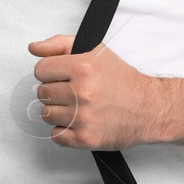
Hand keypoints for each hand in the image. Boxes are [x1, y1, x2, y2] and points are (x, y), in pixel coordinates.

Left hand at [29, 34, 158, 149]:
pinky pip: (56, 135)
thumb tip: (34, 48)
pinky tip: (79, 122)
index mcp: (83, 67)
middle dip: (55, 92)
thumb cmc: (124, 81)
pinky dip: (65, 131)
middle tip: (74, 92)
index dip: (50, 72)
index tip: (62, 76)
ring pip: (47, 114)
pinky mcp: (86, 138)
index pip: (41, 70)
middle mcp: (82, 92)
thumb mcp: (95, 51)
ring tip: (77, 107)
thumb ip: (60, 44)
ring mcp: (83, 117)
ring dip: (58, 112)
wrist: (149, 108)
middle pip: (42, 93)